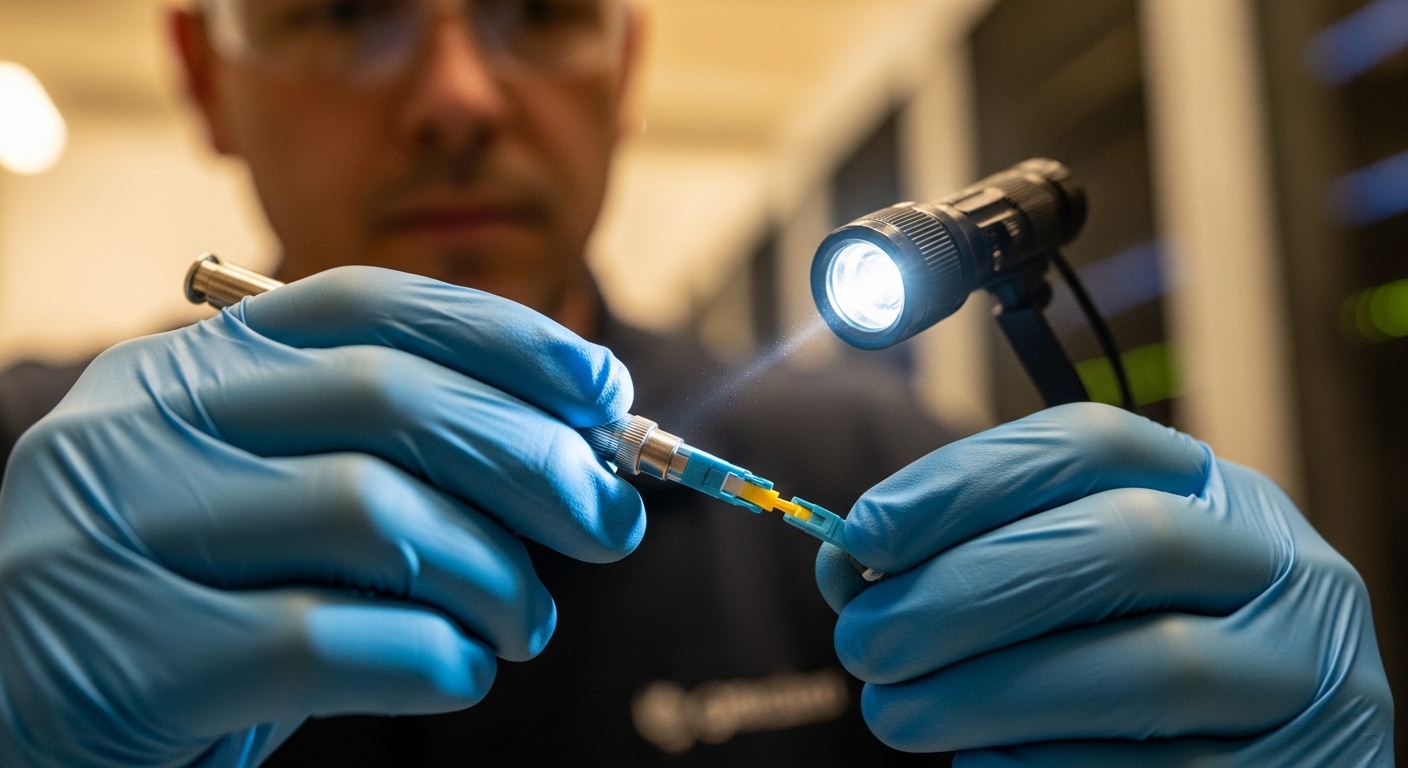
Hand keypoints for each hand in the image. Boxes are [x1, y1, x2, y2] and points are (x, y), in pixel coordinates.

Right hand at [0, 267, 644, 767]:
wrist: (30, 728)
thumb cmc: (191, 609)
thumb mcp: (278, 504)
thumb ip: (388, 459)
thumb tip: (575, 444)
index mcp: (187, 366)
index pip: (369, 308)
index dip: (508, 339)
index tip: (603, 394)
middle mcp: (142, 423)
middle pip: (388, 399)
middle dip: (534, 458)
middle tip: (610, 522)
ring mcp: (120, 531)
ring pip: (371, 513)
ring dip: (492, 572)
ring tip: (527, 621)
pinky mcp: (128, 654)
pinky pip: (326, 640)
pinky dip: (430, 656)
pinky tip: (457, 670)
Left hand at [816, 403, 1392, 765]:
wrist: (1244, 760)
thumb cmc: (1126, 658)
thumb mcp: (1067, 586)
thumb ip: (975, 562)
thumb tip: (850, 565)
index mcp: (1214, 494)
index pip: (1091, 443)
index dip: (967, 477)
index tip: (864, 530)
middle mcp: (1280, 567)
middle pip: (1124, 542)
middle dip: (969, 590)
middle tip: (863, 642)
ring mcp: (1301, 675)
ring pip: (1151, 666)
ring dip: (994, 691)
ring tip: (895, 714)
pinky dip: (1050, 764)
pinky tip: (983, 763)